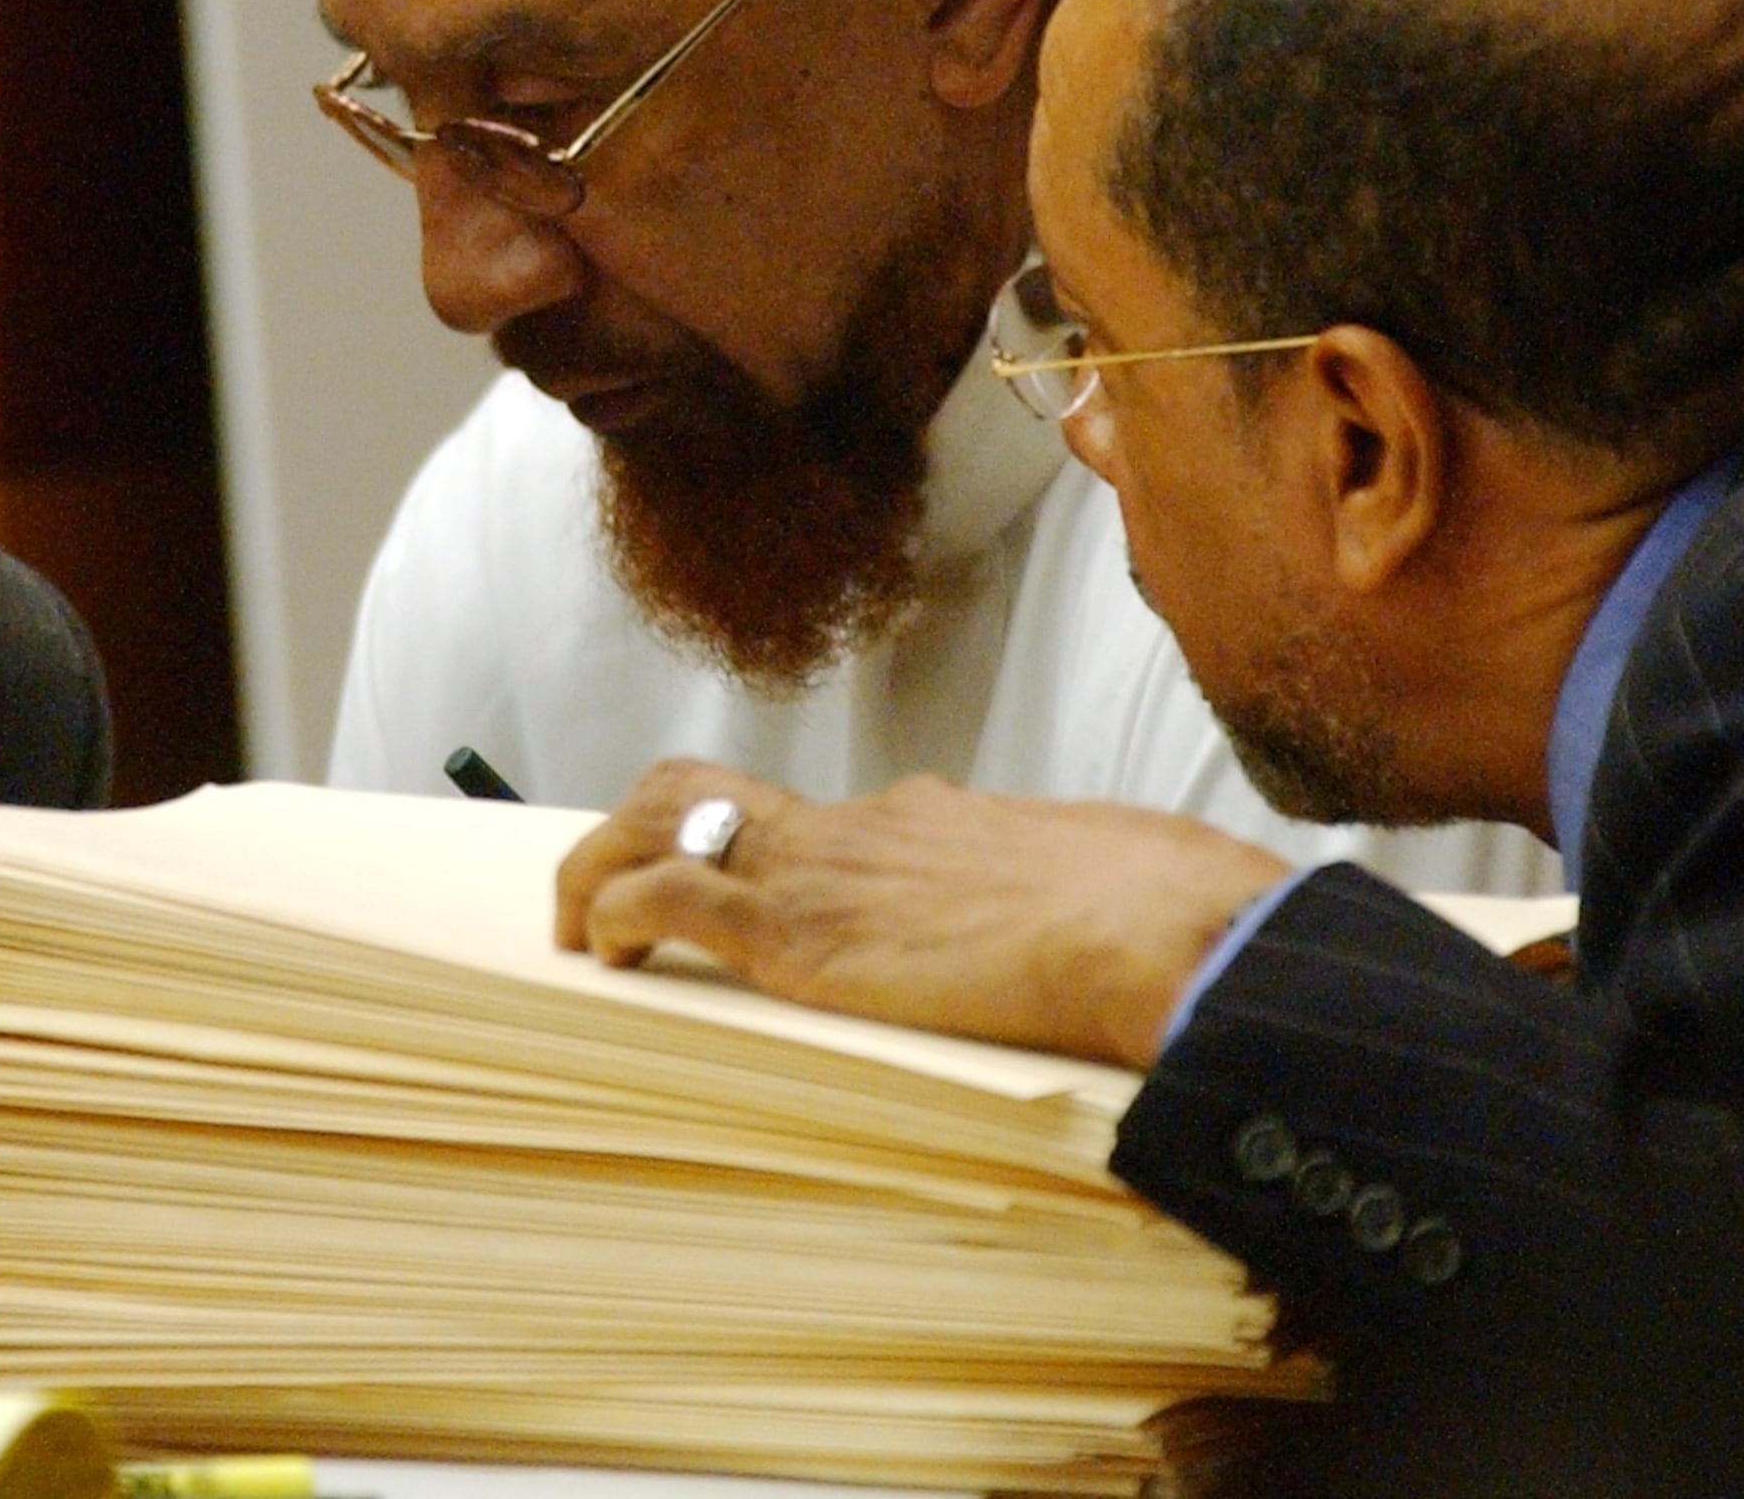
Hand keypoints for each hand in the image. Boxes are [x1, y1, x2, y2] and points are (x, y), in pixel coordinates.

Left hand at [553, 758, 1293, 1068]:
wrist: (1156, 925)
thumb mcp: (1105, 876)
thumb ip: (1067, 884)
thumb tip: (1105, 889)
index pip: (821, 814)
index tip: (753, 881)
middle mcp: (862, 824)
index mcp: (932, 818)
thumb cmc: (1161, 907)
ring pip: (661, 817)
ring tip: (582, 928)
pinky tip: (607, 958)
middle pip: (711, 786)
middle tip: (616, 889)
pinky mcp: (799, 929)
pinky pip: (665, 896)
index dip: (767, 843)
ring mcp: (823, 870)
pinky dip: (614, 914)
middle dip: (644, 825)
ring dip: (601, 864)